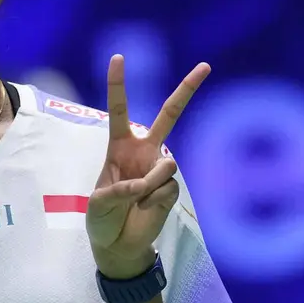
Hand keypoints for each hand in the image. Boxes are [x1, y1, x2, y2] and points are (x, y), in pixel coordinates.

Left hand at [86, 55, 210, 278]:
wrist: (117, 246)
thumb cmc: (102, 220)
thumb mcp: (98, 203)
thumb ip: (118, 189)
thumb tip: (147, 181)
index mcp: (119, 146)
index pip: (120, 109)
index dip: (118, 84)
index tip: (118, 57)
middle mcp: (144, 151)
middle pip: (169, 115)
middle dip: (187, 90)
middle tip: (205, 65)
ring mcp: (160, 169)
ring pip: (166, 164)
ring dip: (148, 184)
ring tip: (135, 201)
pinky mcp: (172, 189)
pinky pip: (167, 187)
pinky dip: (153, 200)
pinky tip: (145, 210)